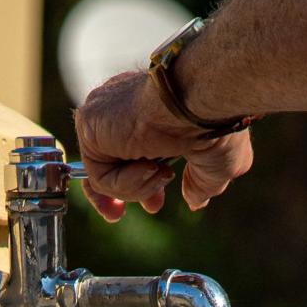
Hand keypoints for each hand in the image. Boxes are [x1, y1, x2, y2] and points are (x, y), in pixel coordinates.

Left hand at [74, 70, 253, 221]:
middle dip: (130, 194)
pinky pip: (99, 177)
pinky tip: (149, 166)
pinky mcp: (89, 124)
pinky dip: (126, 183)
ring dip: (139, 188)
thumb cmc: (213, 122)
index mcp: (147, 110)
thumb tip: (197, 200)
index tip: (154, 205)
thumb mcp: (217, 160)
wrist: (200, 99)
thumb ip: (204, 180)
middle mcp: (121, 109)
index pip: (128, 151)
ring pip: (106, 178)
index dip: (139, 183)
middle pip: (108, 166)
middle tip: (153, 207)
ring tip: (162, 173)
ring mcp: (102, 116)